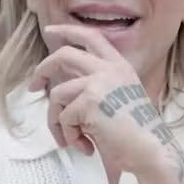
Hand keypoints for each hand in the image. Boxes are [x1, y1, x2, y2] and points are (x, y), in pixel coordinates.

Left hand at [27, 24, 169, 173]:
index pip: (91, 37)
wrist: (150, 153)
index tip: (50, 31)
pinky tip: (87, 147)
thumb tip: (60, 87)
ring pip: (57, 94)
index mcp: (120, 66)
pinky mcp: (89, 101)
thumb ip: (97, 86)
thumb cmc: (135, 135)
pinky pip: (63, 118)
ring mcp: (99, 83)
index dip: (68, 30)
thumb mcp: (119, 99)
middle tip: (33, 86)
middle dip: (43, 69)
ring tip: (73, 140)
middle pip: (64, 55)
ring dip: (58, 121)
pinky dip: (70, 136)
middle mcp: (110, 69)